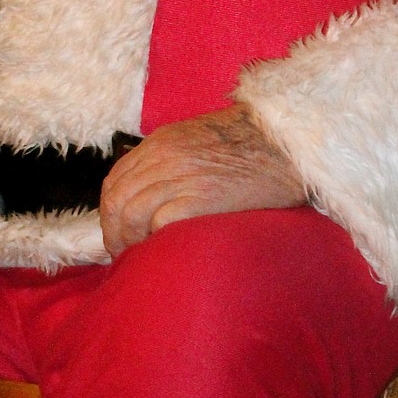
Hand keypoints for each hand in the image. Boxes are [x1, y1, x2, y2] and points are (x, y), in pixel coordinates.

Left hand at [98, 105, 305, 257]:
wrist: (288, 143)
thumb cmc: (252, 146)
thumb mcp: (198, 140)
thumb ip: (169, 160)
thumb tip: (146, 194)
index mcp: (161, 142)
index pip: (114, 181)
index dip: (109, 213)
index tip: (117, 233)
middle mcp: (164, 157)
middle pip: (116, 200)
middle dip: (113, 232)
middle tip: (123, 254)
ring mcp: (181, 177)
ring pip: (130, 214)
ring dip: (128, 241)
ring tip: (139, 257)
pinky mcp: (200, 199)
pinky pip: (158, 224)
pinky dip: (153, 241)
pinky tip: (161, 252)